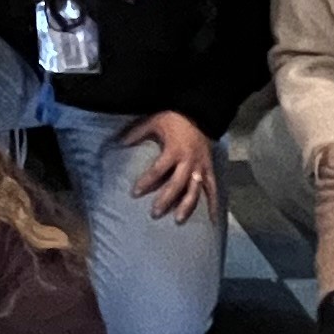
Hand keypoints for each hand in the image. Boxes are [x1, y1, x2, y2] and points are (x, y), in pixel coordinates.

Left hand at [130, 109, 217, 224]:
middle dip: (165, 199)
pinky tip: (213, 219)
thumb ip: (137, 133)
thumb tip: (119, 143)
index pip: (158, 170)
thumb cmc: (173, 119)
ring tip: (178, 220)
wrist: (199, 113)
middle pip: (176, 184)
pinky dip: (214, 203)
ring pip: (194, 189)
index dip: (146, 182)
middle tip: (155, 213)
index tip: (135, 193)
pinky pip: (213, 188)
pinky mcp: (209, 168)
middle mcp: (188, 161)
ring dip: (186, 205)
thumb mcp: (153, 122)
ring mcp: (200, 166)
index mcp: (173, 151)